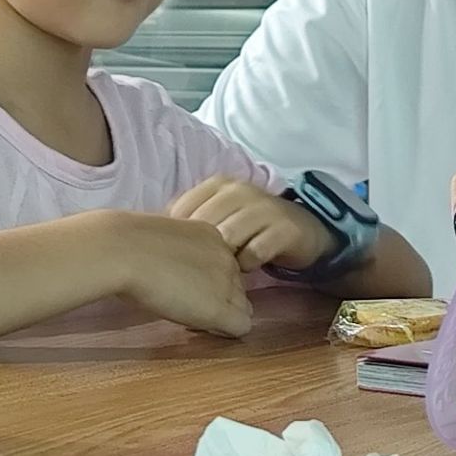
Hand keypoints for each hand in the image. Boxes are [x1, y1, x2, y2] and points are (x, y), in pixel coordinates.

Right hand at [98, 212, 252, 337]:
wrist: (124, 251)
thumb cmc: (126, 246)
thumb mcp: (163, 241)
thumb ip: (178, 254)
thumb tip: (173, 270)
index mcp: (211, 235)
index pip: (224, 266)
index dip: (207, 282)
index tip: (185, 287)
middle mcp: (226, 256)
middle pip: (237, 287)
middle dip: (218, 298)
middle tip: (186, 304)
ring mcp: (227, 282)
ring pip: (242, 307)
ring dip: (221, 315)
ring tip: (189, 314)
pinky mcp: (221, 309)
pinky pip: (241, 327)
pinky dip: (225, 332)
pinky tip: (202, 328)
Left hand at [168, 176, 331, 274]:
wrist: (302, 229)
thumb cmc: (249, 228)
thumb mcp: (219, 217)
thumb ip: (191, 221)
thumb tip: (153, 235)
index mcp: (218, 184)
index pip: (182, 208)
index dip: (175, 236)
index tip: (176, 256)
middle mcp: (239, 190)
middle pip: (204, 224)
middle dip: (198, 251)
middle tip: (199, 270)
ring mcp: (263, 207)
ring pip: (228, 237)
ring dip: (223, 260)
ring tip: (224, 271)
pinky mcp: (283, 228)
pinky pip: (254, 252)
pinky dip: (247, 265)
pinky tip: (247, 269)